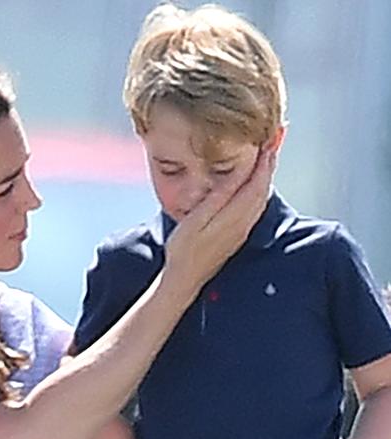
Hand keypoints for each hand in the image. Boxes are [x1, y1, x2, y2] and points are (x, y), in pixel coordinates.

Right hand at [163, 147, 275, 292]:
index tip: (268, 140)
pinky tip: (255, 184)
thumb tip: (237, 175)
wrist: (184, 279)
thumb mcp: (195, 220)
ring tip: (267, 157)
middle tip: (274, 141)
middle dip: (269, 164)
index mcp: (234, 217)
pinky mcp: (237, 235)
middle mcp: (243, 223)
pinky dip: (259, 190)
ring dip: (265, 176)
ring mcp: (242, 230)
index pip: (256, 183)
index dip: (263, 161)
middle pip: (263, 188)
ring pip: (261, 198)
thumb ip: (218, 197)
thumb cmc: (183, 249)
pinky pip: (255, 207)